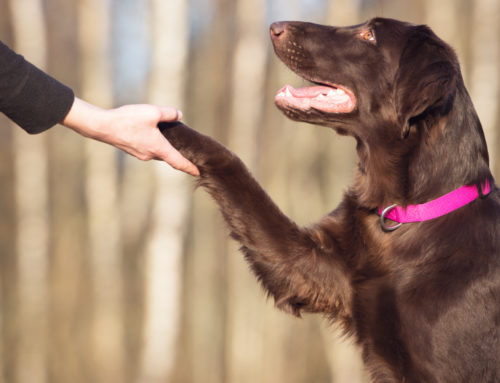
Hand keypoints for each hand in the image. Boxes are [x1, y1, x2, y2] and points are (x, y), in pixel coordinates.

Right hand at [61, 98, 199, 175]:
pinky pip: (148, 149)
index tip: (198, 173)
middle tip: (189, 152)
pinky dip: (154, 144)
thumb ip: (169, 113)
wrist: (102, 126)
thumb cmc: (128, 120)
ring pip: (158, 152)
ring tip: (170, 139)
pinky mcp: (132, 150)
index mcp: (159, 148)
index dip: (190, 168)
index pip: (178, 162)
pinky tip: (152, 134)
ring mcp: (140, 154)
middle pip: (169, 156)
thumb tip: (179, 115)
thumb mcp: (152, 112)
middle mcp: (150, 155)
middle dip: (178, 155)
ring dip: (165, 148)